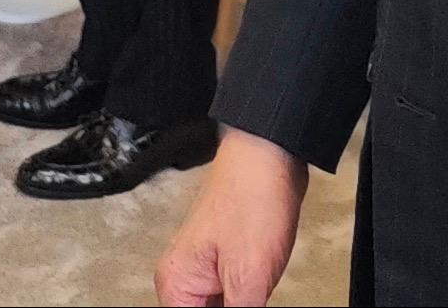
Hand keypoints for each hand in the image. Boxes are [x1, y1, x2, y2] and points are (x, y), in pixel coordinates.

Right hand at [156, 130, 305, 305]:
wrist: (271, 155)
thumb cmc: (251, 200)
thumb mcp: (248, 281)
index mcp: (176, 285)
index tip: (243, 307)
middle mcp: (184, 280)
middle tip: (253, 296)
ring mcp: (206, 272)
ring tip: (256, 291)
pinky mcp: (228, 266)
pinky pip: (232, 303)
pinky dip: (247, 307)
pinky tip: (260, 296)